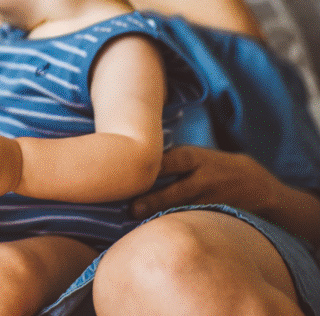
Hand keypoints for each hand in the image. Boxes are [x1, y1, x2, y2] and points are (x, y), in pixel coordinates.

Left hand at [129, 146, 273, 218]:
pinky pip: (198, 221)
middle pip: (175, 190)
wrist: (258, 186)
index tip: (127, 177)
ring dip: (164, 216)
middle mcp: (203, 177)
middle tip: (131, 209)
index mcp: (193, 156)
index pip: (165, 162)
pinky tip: (165, 231)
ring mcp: (212, 198)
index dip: (146, 170)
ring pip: (185, 209)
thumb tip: (133, 162)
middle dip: (153, 200)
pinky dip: (182, 225)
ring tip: (141, 222)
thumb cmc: (213, 166)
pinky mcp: (219, 215)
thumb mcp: (196, 155)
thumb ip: (169, 160)